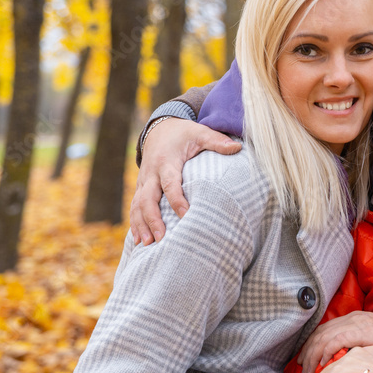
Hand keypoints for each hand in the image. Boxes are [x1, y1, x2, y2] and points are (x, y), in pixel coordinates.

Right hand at [129, 118, 241, 244]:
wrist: (159, 129)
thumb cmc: (183, 134)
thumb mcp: (200, 132)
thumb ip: (217, 141)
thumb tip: (238, 147)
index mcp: (166, 161)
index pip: (170, 183)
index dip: (176, 199)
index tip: (185, 215)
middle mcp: (151, 173)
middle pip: (147, 198)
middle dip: (152, 219)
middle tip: (161, 238)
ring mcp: (143, 181)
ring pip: (137, 205)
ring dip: (141, 224)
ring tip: (147, 244)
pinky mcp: (141, 187)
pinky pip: (134, 206)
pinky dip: (136, 223)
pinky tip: (140, 240)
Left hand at [297, 312, 372, 372]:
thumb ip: (361, 345)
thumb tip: (349, 358)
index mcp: (356, 318)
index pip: (326, 329)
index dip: (312, 344)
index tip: (305, 360)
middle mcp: (353, 317)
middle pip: (320, 332)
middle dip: (307, 350)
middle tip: (301, 368)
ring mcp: (357, 323)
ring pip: (323, 337)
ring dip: (312, 355)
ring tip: (308, 372)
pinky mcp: (361, 331)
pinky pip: (334, 342)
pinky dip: (324, 353)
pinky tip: (321, 366)